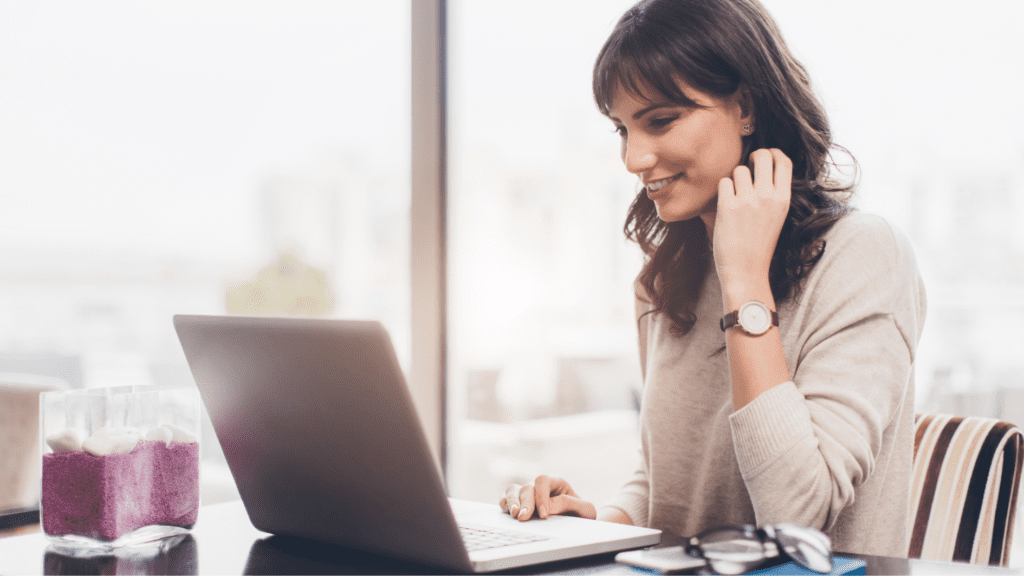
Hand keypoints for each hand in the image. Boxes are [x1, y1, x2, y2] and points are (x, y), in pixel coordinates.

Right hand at [499, 475, 596, 521]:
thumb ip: (569, 503)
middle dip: (525, 503)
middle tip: (524, 518)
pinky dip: (504, 504)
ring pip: (513, 490)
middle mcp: (539, 487)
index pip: (543, 480)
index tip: (544, 515)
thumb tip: (549, 506)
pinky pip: (505, 499)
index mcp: (556, 483)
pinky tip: (507, 513)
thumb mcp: (585, 510)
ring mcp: (527, 495)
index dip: (541, 496)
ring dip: (512, 502)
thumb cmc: (582, 516)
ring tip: (515, 515)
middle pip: (527, 487)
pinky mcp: (518, 505)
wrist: (578, 526)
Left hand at [714, 148, 791, 302]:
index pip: (784, 162)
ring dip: (735, 179)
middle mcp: (768, 196)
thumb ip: (773, 193)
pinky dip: (722, 191)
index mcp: (783, 199)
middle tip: (748, 166)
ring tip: (735, 197)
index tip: (766, 155)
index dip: (774, 153)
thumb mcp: (777, 217)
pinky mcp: (728, 206)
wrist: (746, 271)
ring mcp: (748, 200)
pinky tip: (725, 206)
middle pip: (763, 156)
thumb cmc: (759, 245)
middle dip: (754, 157)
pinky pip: (723, 182)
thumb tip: (764, 166)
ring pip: (739, 169)